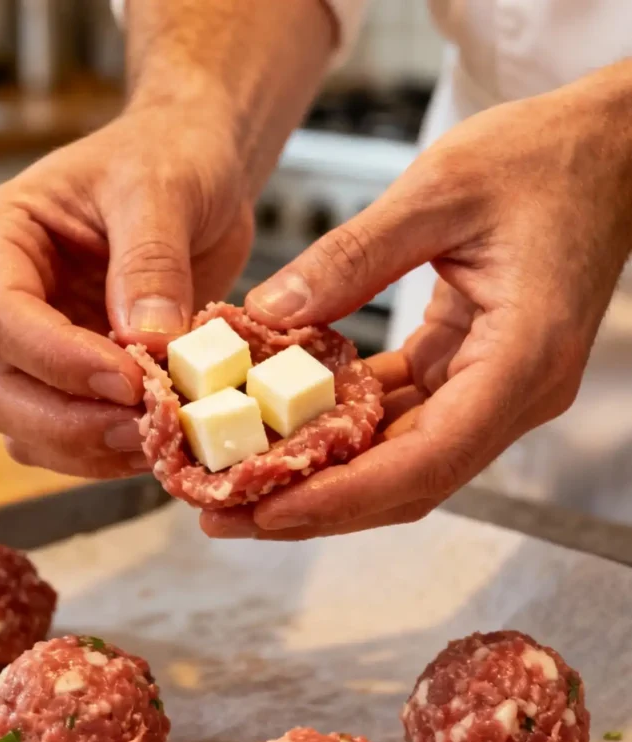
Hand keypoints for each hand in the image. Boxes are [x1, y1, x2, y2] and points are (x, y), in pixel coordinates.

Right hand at [0, 101, 253, 476]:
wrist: (197, 175)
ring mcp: (35, 349)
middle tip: (143, 427)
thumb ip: (150, 260)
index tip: (129, 378)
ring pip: (27, 428)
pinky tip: (156, 444)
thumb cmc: (167, 158)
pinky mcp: (75, 381)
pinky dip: (109, 454)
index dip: (58, 360)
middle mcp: (3, 301)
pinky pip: (70, 439)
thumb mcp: (161, 188)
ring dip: (89, 449)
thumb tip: (147, 340)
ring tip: (157, 441)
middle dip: (68, 421)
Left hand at [202, 62, 631, 538]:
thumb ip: (352, 256)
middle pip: (406, 482)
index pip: (426, 461)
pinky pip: (401, 420)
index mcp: (523, 359)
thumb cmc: (546, 159)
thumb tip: (270, 315)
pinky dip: (343, 430)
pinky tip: (286, 426)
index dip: (342, 498)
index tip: (266, 508)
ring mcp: (495, 391)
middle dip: (313, 505)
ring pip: (399, 462)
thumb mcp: (440, 189)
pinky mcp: (473, 375)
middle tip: (224, 512)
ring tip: (238, 480)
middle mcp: (514, 394)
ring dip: (321, 476)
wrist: (605, 151)